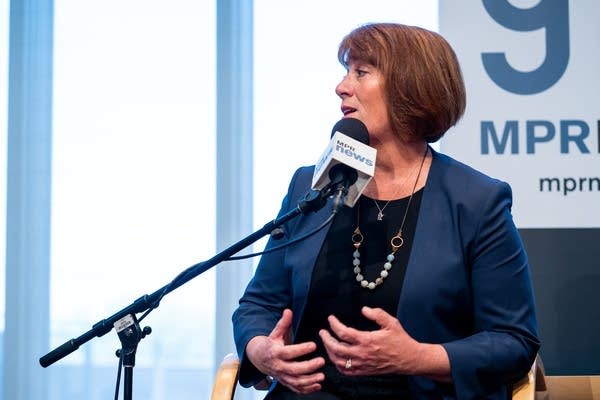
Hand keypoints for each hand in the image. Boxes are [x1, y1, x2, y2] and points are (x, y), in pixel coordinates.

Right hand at [245, 309, 325, 393]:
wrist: (259, 359)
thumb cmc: (270, 344)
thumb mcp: (275, 333)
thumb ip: (283, 323)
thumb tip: (288, 310)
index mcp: (276, 353)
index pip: (289, 352)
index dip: (301, 349)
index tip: (314, 345)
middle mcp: (278, 366)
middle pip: (294, 369)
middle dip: (309, 366)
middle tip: (321, 361)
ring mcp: (282, 376)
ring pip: (296, 382)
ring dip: (310, 380)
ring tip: (322, 375)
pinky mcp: (285, 382)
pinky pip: (296, 389)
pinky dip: (307, 389)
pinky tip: (318, 385)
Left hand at [319, 306, 446, 377]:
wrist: (409, 359)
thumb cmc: (400, 341)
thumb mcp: (391, 322)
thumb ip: (377, 314)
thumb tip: (364, 309)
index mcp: (367, 340)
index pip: (344, 333)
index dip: (334, 325)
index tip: (331, 319)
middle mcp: (363, 354)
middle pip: (336, 348)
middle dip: (326, 339)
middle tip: (322, 332)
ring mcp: (363, 364)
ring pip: (339, 361)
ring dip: (329, 352)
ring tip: (327, 343)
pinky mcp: (364, 371)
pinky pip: (346, 371)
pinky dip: (337, 365)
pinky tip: (336, 358)